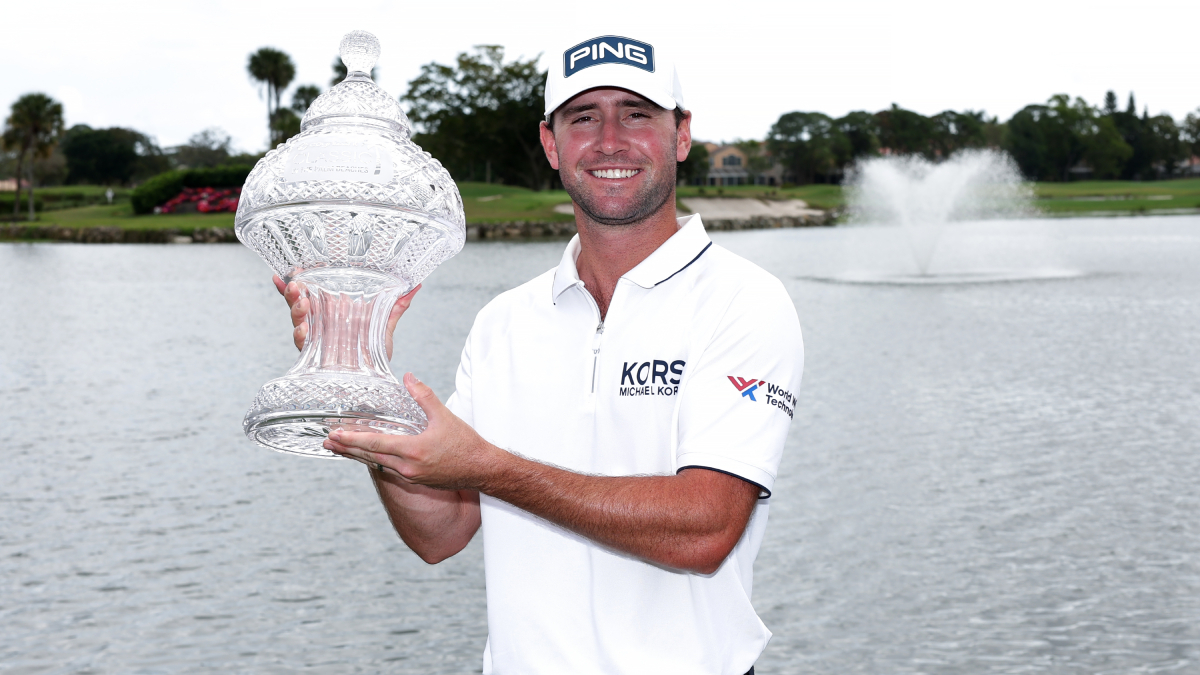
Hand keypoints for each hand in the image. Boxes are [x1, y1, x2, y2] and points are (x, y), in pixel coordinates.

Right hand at [273, 275, 419, 356]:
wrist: (373, 381)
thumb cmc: (373, 352)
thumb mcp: (385, 326)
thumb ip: (396, 307)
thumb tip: (414, 287)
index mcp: (331, 311)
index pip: (310, 291)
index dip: (298, 281)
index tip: (292, 269)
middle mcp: (319, 323)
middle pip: (298, 303)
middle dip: (293, 292)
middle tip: (296, 284)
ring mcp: (315, 338)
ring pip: (297, 321)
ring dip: (296, 310)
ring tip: (302, 303)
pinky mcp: (314, 356)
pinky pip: (302, 344)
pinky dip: (301, 335)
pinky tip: (303, 330)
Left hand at [323, 372, 500, 489]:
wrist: (482, 470)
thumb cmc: (466, 444)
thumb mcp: (445, 416)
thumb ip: (424, 396)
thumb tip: (409, 378)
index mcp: (413, 450)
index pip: (375, 443)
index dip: (352, 438)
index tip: (335, 434)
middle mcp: (407, 467)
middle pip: (369, 457)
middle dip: (346, 449)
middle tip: (327, 443)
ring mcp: (410, 476)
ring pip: (376, 464)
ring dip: (357, 456)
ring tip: (340, 450)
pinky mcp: (415, 480)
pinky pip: (387, 469)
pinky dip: (373, 461)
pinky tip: (367, 456)